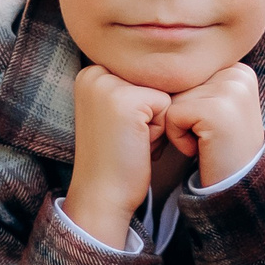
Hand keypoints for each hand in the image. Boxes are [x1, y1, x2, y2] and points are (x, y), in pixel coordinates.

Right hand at [63, 64, 170, 246]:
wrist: (101, 195)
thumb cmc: (115, 158)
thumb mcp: (117, 113)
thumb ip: (134, 87)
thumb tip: (174, 69)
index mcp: (90, 73)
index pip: (143, 76)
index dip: (143, 107)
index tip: (120, 130)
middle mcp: (95, 73)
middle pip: (153, 81)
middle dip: (151, 113)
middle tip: (128, 138)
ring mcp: (108, 85)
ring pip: (161, 94)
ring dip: (157, 122)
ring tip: (133, 141)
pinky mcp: (126, 101)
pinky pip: (168, 107)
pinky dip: (160, 131)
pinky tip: (139, 146)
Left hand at [164, 64, 264, 187]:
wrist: (238, 187)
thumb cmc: (218, 148)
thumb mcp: (212, 106)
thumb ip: (195, 82)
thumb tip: (153, 65)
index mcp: (237, 68)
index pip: (184, 74)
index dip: (186, 104)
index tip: (210, 125)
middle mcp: (238, 73)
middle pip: (178, 84)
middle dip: (182, 114)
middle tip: (208, 136)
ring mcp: (230, 91)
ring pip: (172, 99)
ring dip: (179, 126)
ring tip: (206, 141)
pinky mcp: (216, 110)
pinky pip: (171, 115)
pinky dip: (178, 138)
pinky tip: (203, 148)